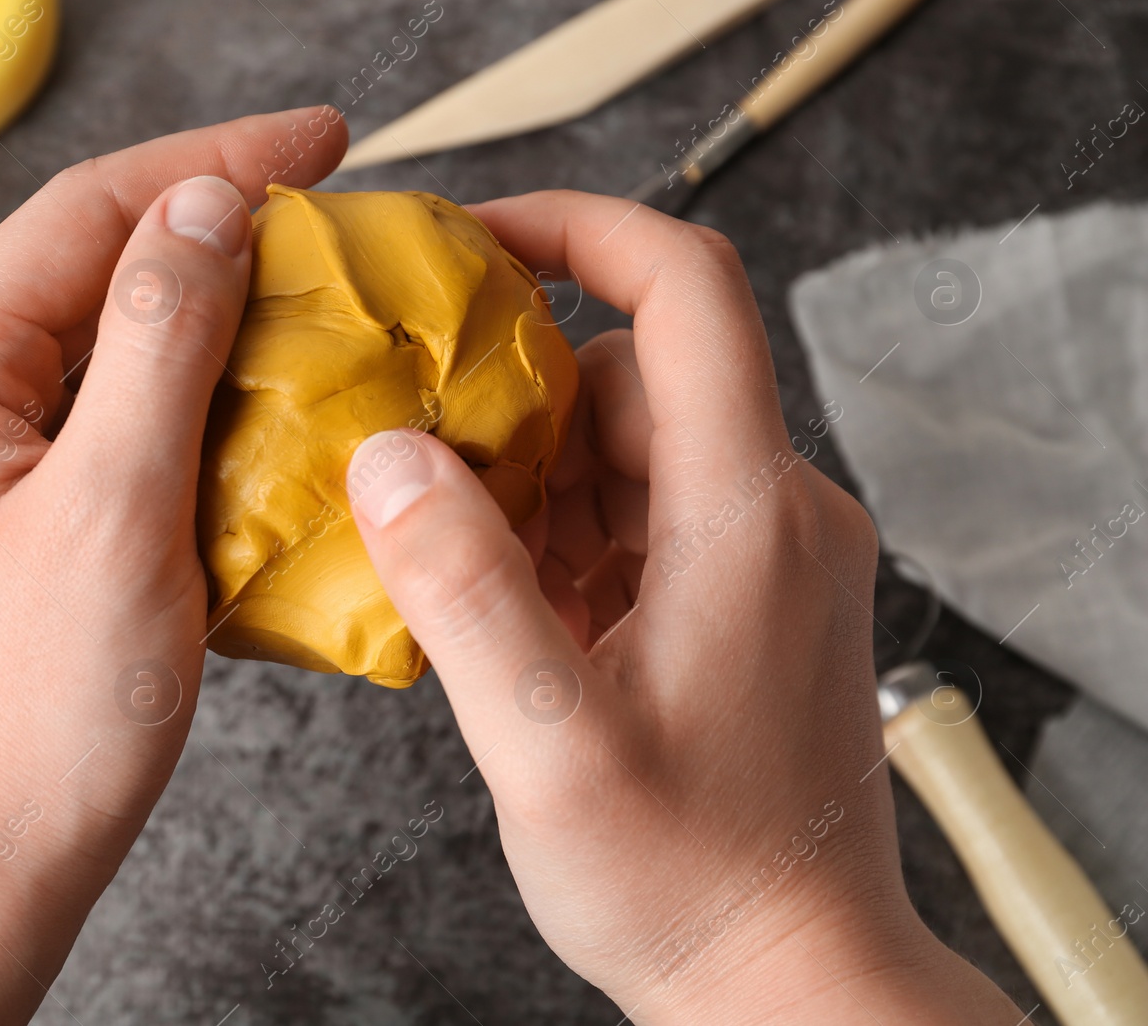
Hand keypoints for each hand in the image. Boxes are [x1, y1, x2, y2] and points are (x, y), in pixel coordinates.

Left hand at [0, 107, 346, 1024]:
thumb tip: (207, 205)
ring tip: (319, 285)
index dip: (211, 158)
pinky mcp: (37, 505)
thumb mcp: (111, 504)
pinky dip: (205, 388)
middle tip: (335, 209)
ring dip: (220, 306)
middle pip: (99, 262)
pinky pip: (126, 410)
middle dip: (219, 222)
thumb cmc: (35, 707)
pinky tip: (275, 391)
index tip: (323, 138)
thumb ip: (155, 340)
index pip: (87, 212)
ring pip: (118, 337)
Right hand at [347, 193, 1020, 1023]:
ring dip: (528, 475)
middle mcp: (770, 512)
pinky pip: (634, 512)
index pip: (687, 288)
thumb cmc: (692, 881)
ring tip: (449, 552)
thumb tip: (389, 456)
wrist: (788, 980)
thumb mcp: (550, 744)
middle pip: (630, 375)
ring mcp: (759, 555)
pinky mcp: (739, 596)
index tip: (474, 235)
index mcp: (745, 515)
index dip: (578, 227)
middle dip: (512, 397)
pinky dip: (559, 530)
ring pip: (625, 446)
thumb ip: (464, 590)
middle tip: (410, 449)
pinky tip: (502, 600)